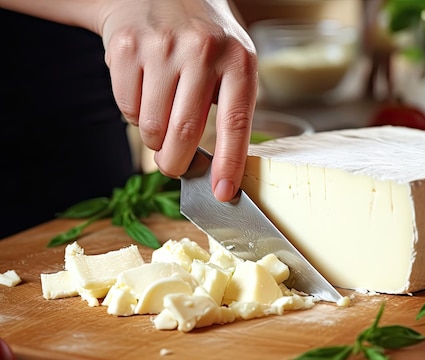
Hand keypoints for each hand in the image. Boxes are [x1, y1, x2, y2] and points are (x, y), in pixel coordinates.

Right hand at [99, 0, 257, 200]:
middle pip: (185, 132)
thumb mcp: (234, 63)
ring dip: (154, 139)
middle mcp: (202, 50)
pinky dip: (135, 116)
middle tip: (174, 167)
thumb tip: (220, 171)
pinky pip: (127, 108)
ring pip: (152, 126)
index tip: (224, 193)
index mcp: (238, 60)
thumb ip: (232, 107)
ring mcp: (162, 47)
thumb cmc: (205, 41)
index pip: (236, 122)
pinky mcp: (127, 47)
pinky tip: (145, 95)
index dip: (229, 163)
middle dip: (176, 163)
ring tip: (162, 120)